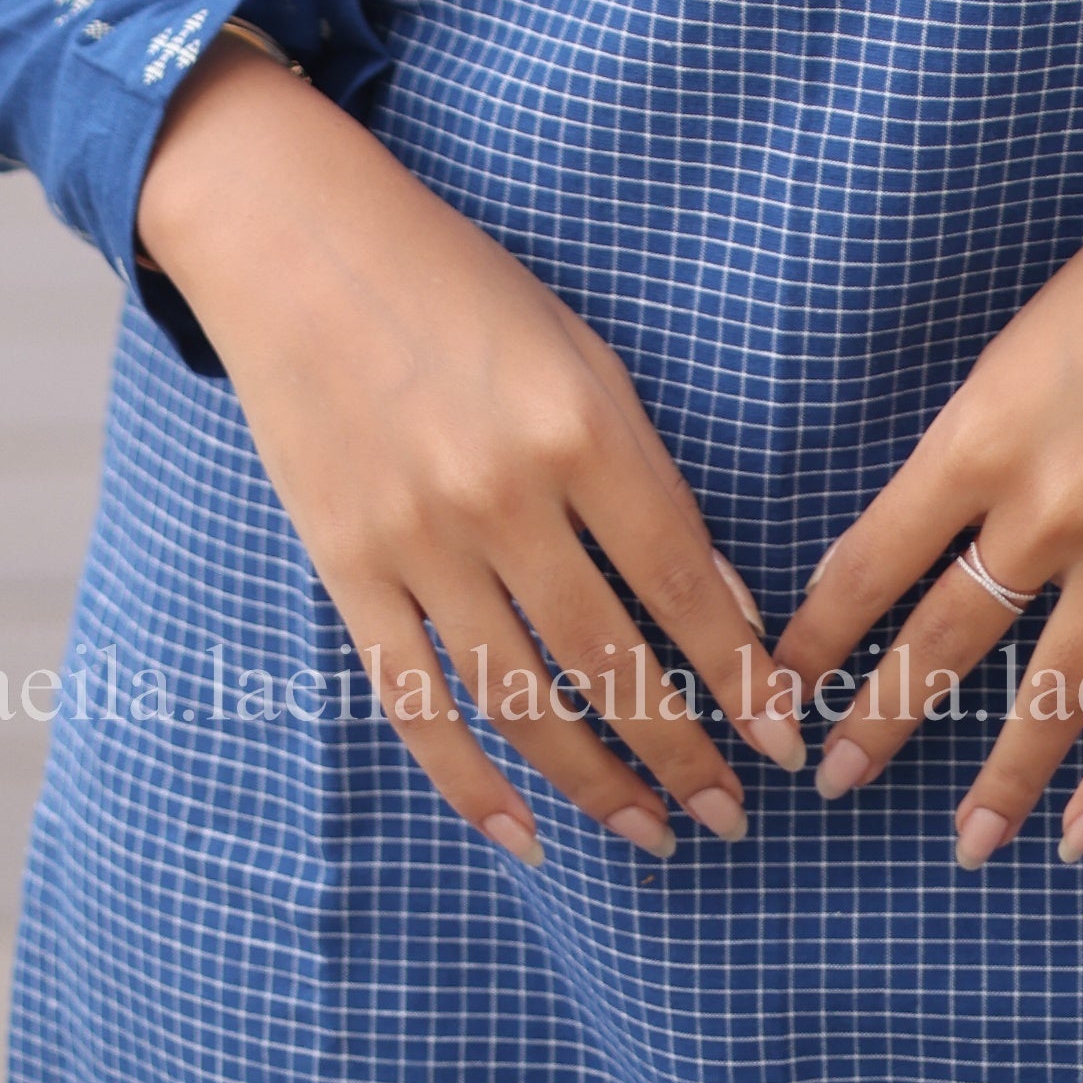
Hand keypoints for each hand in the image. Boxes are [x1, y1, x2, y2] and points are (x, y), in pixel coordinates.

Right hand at [135, 47, 808, 863]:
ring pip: (519, 703)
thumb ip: (650, 477)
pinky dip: (469, 785)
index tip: (784, 741)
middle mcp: (501, 495)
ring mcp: (417, 541)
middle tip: (731, 817)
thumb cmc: (462, 288)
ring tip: (652, 835)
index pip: (679, 584)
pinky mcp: (346, 570)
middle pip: (608, 661)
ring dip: (595, 784)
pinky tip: (523, 836)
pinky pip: (413, 705)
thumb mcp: (583, 354)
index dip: (739, 676)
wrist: (298, 246)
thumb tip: (724, 603)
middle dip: (682, 754)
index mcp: (577, 427)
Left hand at [770, 69, 1082, 870]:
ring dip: (998, 781)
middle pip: (942, 641)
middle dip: (878, 721)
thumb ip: (981, 436)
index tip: (777, 682)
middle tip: (832, 782)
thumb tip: (938, 522)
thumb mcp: (1027, 340)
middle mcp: (1046, 504)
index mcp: (982, 429)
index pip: (869, 559)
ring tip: (962, 844)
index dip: (815, 634)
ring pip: (1048, 695)